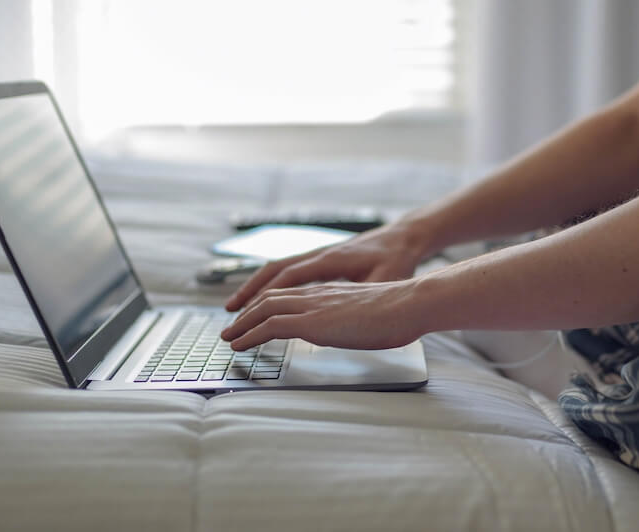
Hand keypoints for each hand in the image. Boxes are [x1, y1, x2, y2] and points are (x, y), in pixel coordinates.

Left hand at [220, 278, 427, 350]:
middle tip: (233, 328)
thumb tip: (354, 331)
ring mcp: (313, 306)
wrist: (409, 304)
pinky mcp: (312, 322)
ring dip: (242, 324)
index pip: (289, 296)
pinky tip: (239, 345)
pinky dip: (250, 335)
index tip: (255, 318)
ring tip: (229, 338)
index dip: (268, 305)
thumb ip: (354, 319)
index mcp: (330, 293)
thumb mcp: (369, 315)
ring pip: (264, 309)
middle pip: (270, 298)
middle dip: (247, 313)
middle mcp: (317, 294)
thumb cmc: (399, 313)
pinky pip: (271, 326)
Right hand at [224, 220, 433, 311]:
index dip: (264, 298)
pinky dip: (271, 283)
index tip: (246, 317)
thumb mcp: (385, 279)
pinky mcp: (322, 259)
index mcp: (329, 260)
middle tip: (229, 316)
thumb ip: (363, 295)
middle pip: (273, 273)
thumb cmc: (396, 258)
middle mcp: (318, 254)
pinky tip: (265, 298)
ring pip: (277, 270)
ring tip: (236, 307)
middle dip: (249, 294)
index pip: (286, 280)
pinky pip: (288, 270)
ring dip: (255, 287)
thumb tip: (345, 313)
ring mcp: (318, 255)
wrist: (404, 237)